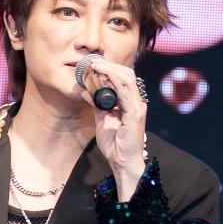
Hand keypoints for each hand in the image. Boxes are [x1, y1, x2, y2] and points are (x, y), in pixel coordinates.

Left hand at [80, 56, 146, 200]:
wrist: (122, 162)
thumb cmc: (115, 144)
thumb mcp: (102, 119)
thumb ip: (96, 104)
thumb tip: (85, 91)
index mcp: (130, 102)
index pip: (124, 78)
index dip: (110, 68)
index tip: (94, 64)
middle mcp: (136, 102)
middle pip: (127, 75)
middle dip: (110, 65)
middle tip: (93, 62)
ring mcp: (137, 108)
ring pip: (127, 80)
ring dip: (110, 70)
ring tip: (96, 65)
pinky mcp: (135, 115)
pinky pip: (126, 94)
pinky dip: (115, 82)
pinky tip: (105, 76)